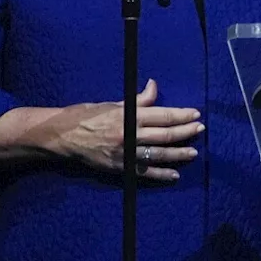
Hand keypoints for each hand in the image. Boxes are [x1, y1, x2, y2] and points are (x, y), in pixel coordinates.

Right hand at [44, 79, 202, 181]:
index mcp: (129, 116)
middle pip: (164, 135)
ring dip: (178, 153)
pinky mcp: (118, 167)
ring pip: (158, 154)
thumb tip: (154, 86)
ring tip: (193, 153)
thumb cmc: (86, 115)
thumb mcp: (113, 103)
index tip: (196, 114)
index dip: (181, 115)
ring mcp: (124, 153)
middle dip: (185, 132)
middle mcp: (129, 135)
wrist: (60, 137)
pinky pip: (144, 172)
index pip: (162, 115)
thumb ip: (138, 100)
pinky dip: (160, 174)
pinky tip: (174, 174)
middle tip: (200, 129)